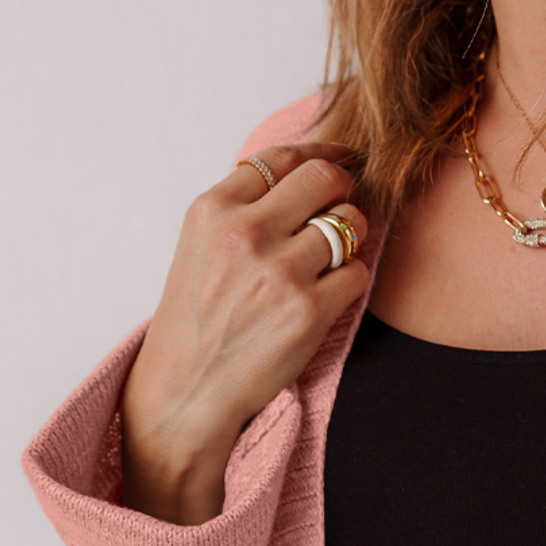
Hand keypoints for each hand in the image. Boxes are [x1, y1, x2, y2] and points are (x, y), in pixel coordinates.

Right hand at [120, 141, 369, 524]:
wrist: (187, 391)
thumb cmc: (198, 321)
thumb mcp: (201, 247)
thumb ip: (244, 208)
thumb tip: (308, 172)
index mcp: (213, 209)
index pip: (282, 157)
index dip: (320, 154)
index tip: (341, 160)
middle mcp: (244, 232)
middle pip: (324, 178)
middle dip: (345, 189)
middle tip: (348, 207)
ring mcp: (278, 271)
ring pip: (349, 224)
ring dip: (353, 238)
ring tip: (334, 259)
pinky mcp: (308, 310)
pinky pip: (357, 272)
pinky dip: (351, 281)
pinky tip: (328, 296)